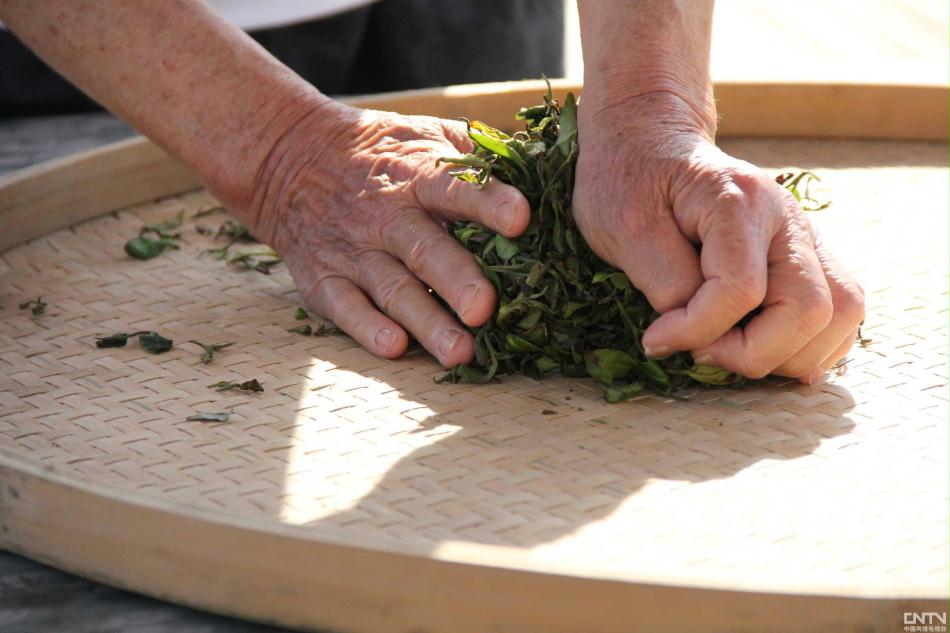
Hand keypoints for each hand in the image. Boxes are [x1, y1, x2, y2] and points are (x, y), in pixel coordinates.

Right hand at [238, 100, 529, 365]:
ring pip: (393, 289)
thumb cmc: (384, 154)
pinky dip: (368, 329)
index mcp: (419, 174)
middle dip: (457, 279)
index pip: (455, 186)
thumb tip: (550, 165)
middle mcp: (388, 215)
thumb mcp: (427, 134)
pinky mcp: (325, 281)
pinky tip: (395, 348)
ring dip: (425, 321)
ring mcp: (354, 251)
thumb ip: (482, 154)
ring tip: (460, 352)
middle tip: (487, 309)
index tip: (521, 219)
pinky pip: (346, 308)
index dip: (489, 201)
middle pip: (425, 249)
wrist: (291, 159)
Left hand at [573, 92, 864, 382]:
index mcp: (737, 200)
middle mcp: (785, 218)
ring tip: (732, 355)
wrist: (650, 143)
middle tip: (700, 354)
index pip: (740, 289)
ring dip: (789, 355)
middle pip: (810, 307)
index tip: (655, 339)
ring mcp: (804, 237)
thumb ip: (661, 279)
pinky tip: (763, 351)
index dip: (697, 331)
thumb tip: (696, 334)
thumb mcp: (622, 226)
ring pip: (841, 313)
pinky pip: (840, 314)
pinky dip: (810, 346)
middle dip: (752, 353)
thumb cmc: (629, 180)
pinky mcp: (808, 257)